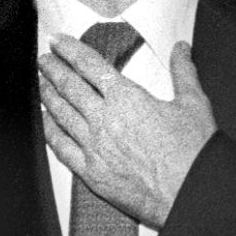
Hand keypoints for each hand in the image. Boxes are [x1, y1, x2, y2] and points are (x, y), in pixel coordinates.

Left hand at [38, 36, 215, 228]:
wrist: (191, 194)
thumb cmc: (194, 153)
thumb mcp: (194, 104)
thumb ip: (183, 72)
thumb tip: (181, 50)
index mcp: (126, 98)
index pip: (89, 65)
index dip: (69, 50)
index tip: (57, 42)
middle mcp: (104, 119)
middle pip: (69, 87)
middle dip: (53, 70)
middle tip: (44, 60)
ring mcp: (94, 147)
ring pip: (61, 115)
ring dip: (48, 97)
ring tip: (41, 85)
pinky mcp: (91, 173)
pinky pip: (62, 148)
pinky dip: (50, 132)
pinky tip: (46, 124)